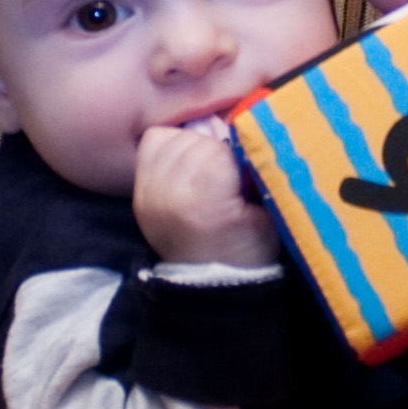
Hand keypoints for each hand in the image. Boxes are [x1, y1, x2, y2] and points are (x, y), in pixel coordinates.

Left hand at [134, 117, 278, 269]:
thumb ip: (257, 166)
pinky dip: (170, 147)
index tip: (245, 176)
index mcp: (203, 202)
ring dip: (192, 145)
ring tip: (207, 171)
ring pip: (171, 138)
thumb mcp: (268, 209)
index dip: (238, 155)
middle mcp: (168, 195)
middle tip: (227, 174)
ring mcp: (148, 194)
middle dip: (214, 148)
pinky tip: (185, 167)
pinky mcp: (139, 193)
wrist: (212, 282)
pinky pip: (151, 145)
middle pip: (193, 139)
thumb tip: (245, 126)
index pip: (220, 148)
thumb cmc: (248, 247)